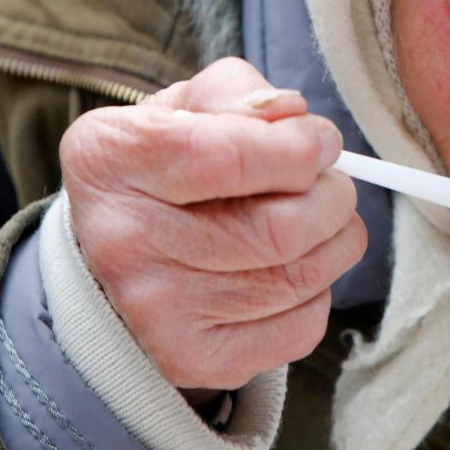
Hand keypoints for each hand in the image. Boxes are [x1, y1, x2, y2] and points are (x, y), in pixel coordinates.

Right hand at [60, 57, 365, 390]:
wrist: (114, 256)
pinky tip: (287, 267)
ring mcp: (155, 310)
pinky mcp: (191, 359)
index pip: (233, 155)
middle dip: (333, 195)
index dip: (302, 146)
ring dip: (336, 239)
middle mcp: (123, 240)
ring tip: (318, 219)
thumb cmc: (166, 165)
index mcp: (113, 157)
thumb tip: (293, 113)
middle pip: (283, 226)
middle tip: (327, 183)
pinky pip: (303, 325)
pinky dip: (317, 291)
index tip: (320, 141)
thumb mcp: (185, 105)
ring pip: (304, 275)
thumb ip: (238, 91)